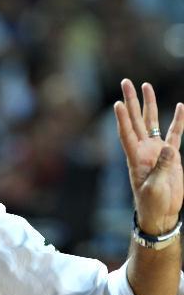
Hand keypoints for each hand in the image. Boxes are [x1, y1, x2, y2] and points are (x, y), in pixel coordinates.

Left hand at [114, 79, 183, 234]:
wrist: (161, 213)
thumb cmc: (153, 203)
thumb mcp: (155, 188)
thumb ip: (163, 167)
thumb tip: (169, 148)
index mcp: (135, 157)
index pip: (126, 133)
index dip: (122, 118)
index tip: (117, 102)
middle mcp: (143, 149)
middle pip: (136, 119)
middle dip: (131, 101)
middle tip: (125, 81)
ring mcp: (156, 150)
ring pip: (152, 121)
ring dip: (149, 104)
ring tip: (146, 85)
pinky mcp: (171, 155)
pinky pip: (174, 134)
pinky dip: (177, 120)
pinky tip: (180, 107)